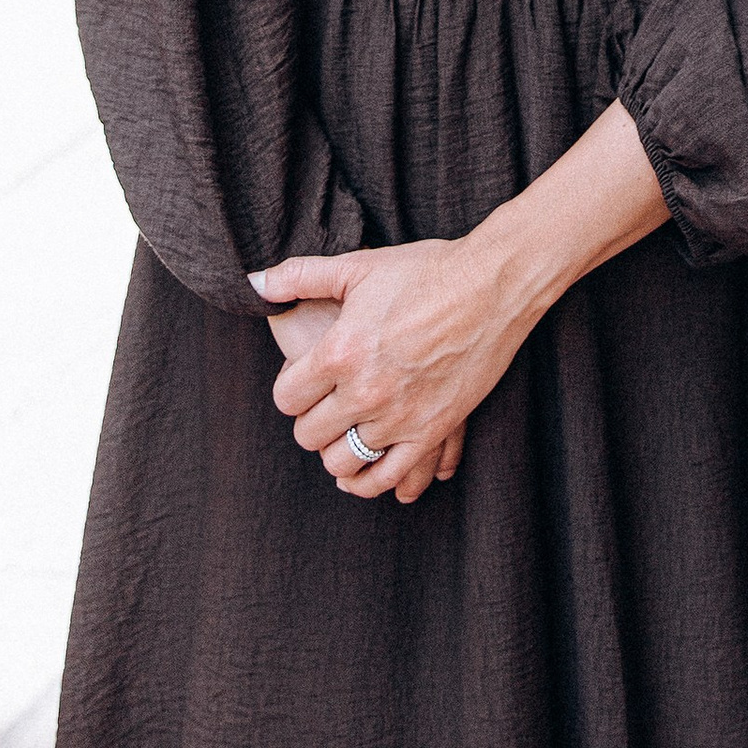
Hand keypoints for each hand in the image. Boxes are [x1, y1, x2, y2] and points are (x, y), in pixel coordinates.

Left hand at [252, 240, 521, 504]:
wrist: (493, 284)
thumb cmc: (425, 270)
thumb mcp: (359, 266)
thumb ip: (301, 275)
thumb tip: (254, 281)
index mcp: (340, 351)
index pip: (287, 398)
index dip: (291, 388)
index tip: (304, 379)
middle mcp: (365, 391)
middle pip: (309, 434)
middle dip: (312, 418)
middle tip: (326, 402)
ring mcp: (399, 417)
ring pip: (342, 462)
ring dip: (337, 450)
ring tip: (346, 430)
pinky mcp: (432, 431)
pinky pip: (388, 479)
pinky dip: (370, 481)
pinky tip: (366, 466)